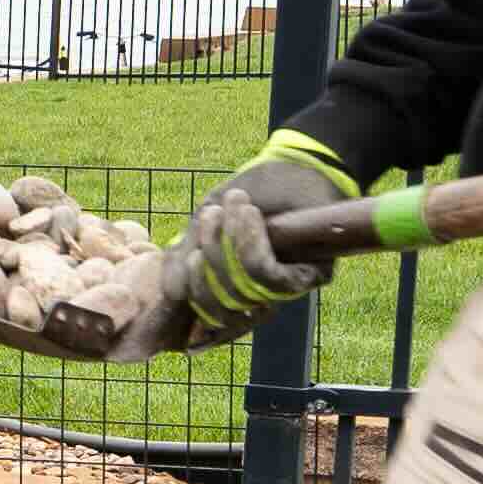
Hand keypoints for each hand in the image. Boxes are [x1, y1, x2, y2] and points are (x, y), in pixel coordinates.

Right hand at [147, 129, 360, 350]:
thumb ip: (187, 257)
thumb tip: (169, 292)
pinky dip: (250, 246)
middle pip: (222, 311)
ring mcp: (288, 290)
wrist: (294, 163)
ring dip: (228, 246)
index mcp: (236, 290)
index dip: (193, 307)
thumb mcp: (208, 224)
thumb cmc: (250, 195)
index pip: (212, 320)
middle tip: (208, 218)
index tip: (176, 284)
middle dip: (205, 265)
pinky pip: (270, 277)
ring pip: (243, 292)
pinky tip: (248, 215)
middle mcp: (262, 297)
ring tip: (232, 204)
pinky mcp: (313, 275)